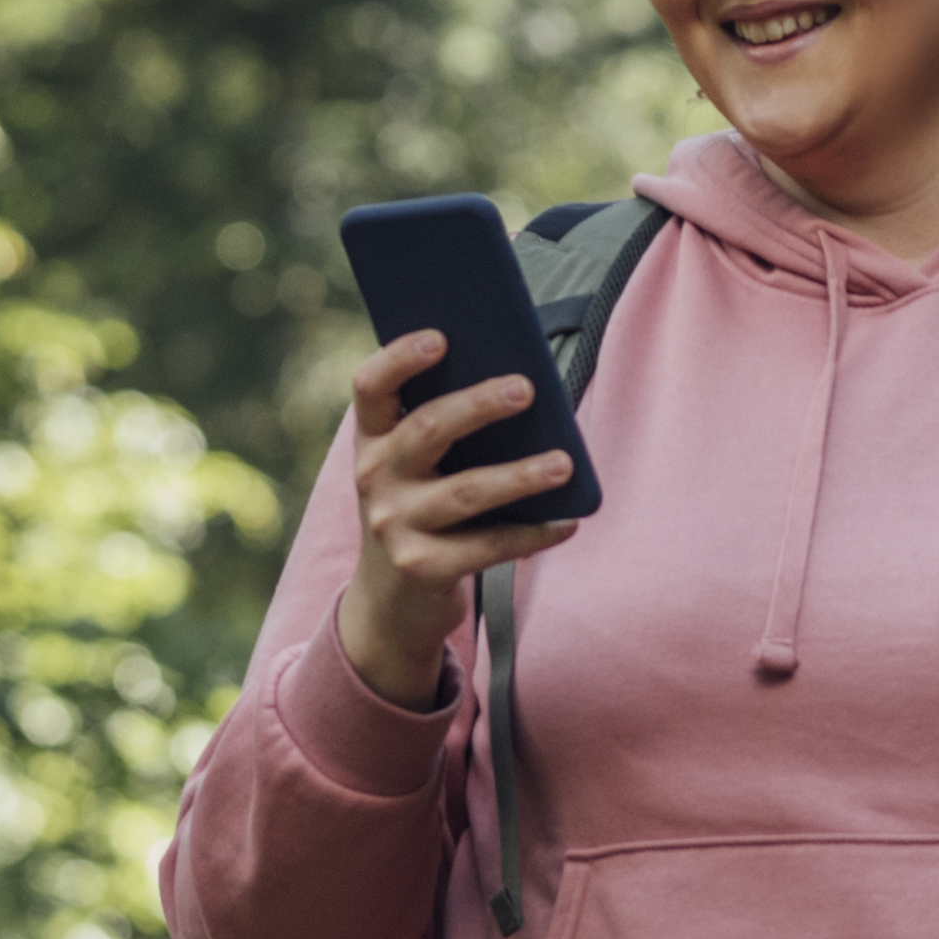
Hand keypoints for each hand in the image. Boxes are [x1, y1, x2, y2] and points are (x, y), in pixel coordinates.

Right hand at [328, 330, 586, 708]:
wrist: (391, 601)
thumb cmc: (422, 510)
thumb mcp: (417, 469)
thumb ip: (447, 429)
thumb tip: (524, 390)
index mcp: (372, 440)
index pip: (371, 387)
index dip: (400, 358)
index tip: (441, 337)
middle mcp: (374, 478)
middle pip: (427, 429)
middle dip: (479, 405)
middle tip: (527, 388)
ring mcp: (395, 525)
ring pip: (466, 492)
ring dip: (520, 476)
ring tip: (564, 462)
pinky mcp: (423, 568)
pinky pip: (488, 547)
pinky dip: (533, 533)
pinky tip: (567, 522)